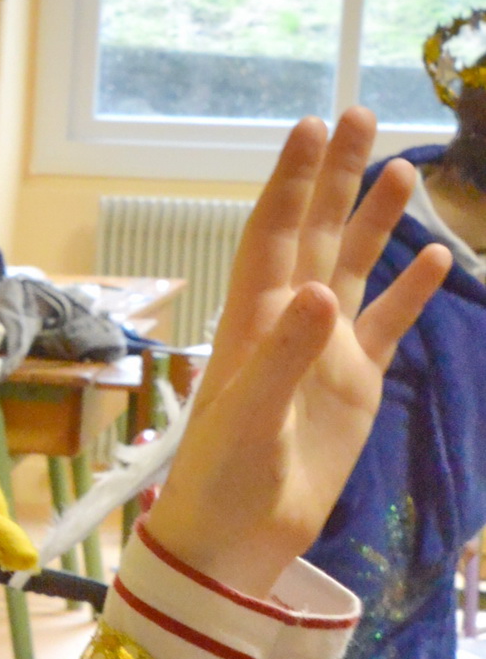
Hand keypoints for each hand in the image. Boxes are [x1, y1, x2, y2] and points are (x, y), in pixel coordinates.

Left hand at [150, 107, 450, 599]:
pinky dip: (410, 291)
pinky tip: (436, 257)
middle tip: (362, 117)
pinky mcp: (354, 386)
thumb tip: (321, 296)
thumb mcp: (250, 416)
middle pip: (315, 233)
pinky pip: (386, 325)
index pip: (272, 232)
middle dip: (337, 178)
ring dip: (375, 222)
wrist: (237, 541)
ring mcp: (324, 351)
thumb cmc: (222, 479)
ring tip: (405, 171)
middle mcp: (288, 323)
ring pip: (353, 268)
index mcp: (251, 320)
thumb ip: (283, 356)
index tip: (311, 127)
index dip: (291, 181)